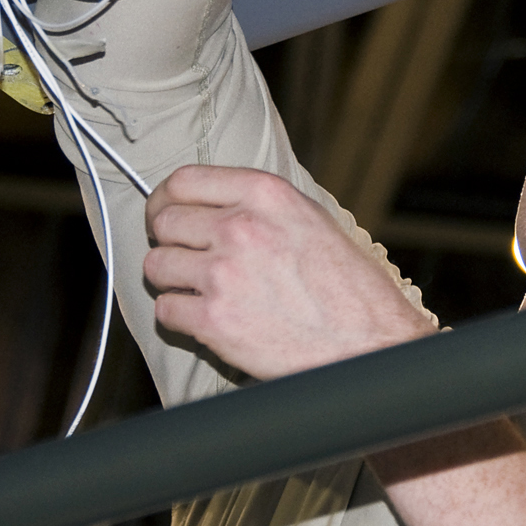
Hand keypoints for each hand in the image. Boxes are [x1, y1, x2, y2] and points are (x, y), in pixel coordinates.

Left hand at [144, 165, 436, 378]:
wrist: (368, 344)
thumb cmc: (349, 288)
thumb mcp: (311, 220)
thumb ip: (260, 205)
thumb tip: (214, 204)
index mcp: (266, 195)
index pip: (183, 181)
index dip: (166, 199)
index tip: (166, 213)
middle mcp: (240, 228)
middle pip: (163, 222)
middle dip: (169, 241)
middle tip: (184, 258)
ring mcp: (223, 275)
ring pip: (156, 266)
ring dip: (171, 279)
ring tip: (197, 290)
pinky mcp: (215, 321)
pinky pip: (166, 310)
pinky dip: (179, 317)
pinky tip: (204, 318)